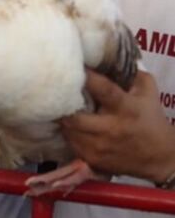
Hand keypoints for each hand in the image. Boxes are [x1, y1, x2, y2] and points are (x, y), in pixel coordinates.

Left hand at [60, 70, 174, 183]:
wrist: (160, 157)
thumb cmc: (151, 118)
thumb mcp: (148, 92)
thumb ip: (132, 74)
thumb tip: (109, 58)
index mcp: (126, 108)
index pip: (104, 90)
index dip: (87, 77)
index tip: (74, 66)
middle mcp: (111, 128)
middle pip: (74, 117)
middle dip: (64, 105)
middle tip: (58, 95)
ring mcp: (100, 147)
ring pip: (68, 131)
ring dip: (64, 119)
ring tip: (62, 109)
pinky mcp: (92, 159)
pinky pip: (70, 143)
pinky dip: (68, 134)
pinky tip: (71, 126)